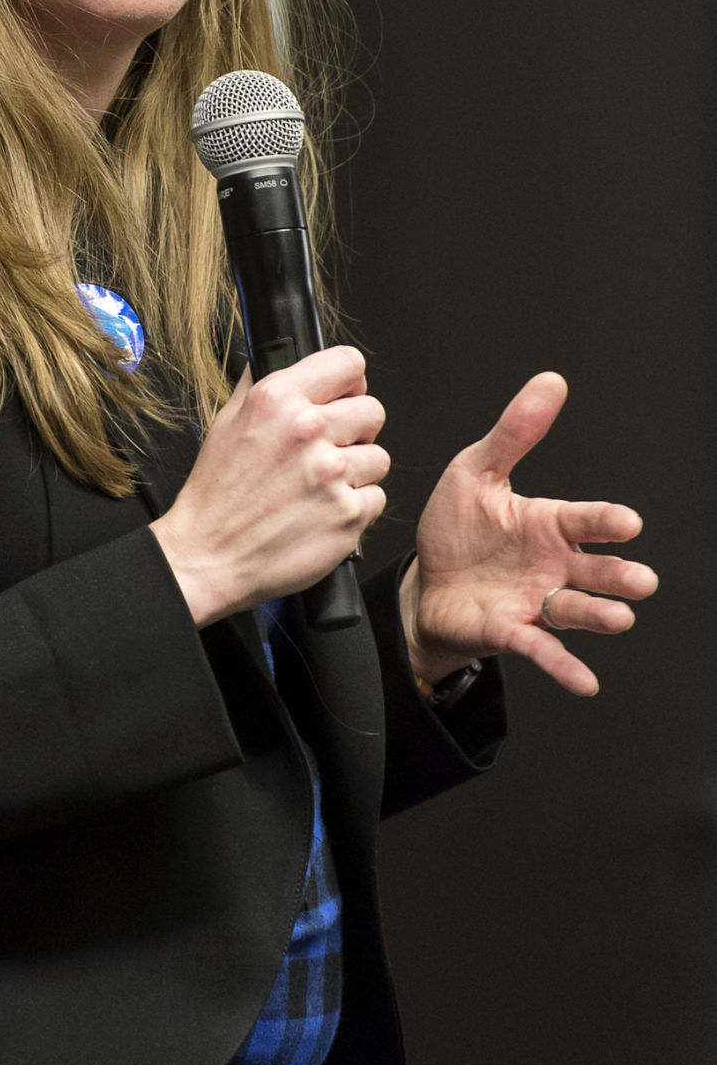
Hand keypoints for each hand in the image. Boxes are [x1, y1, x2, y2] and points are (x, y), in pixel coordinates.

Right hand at [150, 346, 389, 627]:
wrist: (207, 557)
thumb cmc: (215, 497)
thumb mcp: (227, 423)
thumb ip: (260, 385)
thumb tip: (280, 355)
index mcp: (277, 399)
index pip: (348, 364)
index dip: (350, 384)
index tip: (343, 398)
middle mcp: (307, 429)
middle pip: (373, 411)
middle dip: (356, 431)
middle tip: (330, 451)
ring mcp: (331, 473)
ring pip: (379, 457)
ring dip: (357, 473)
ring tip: (322, 487)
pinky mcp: (348, 514)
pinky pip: (376, 498)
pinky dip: (355, 509)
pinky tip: (323, 513)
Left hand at [400, 372, 657, 695]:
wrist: (422, 581)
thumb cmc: (457, 529)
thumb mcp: (476, 472)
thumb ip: (513, 433)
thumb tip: (551, 382)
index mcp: (548, 524)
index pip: (584, 521)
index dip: (605, 522)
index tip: (628, 524)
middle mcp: (553, 566)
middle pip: (595, 571)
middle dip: (618, 576)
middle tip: (641, 581)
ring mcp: (536, 602)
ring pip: (576, 611)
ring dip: (599, 616)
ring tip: (620, 618)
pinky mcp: (513, 631)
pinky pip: (543, 650)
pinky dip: (564, 666)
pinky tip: (586, 683)